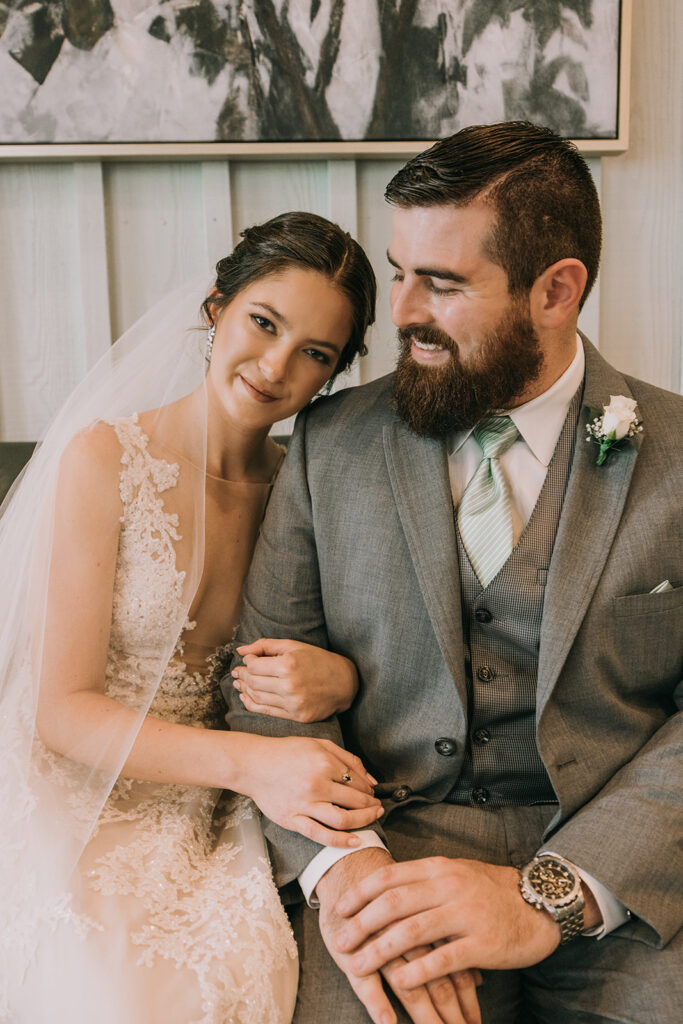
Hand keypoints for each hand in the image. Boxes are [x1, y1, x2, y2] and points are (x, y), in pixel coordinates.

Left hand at [233, 638, 358, 721]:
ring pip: (257, 698)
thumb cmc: (317, 660)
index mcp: (288, 665)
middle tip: (239, 672)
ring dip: (245, 690)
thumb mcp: (293, 646)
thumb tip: (240, 650)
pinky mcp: (297, 717)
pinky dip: (252, 704)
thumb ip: (265, 646)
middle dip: (243, 676)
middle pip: (253, 682)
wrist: (344, 682)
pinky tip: (246, 697)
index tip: (248, 660)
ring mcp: (293, 704)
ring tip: (240, 683)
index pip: (254, 666)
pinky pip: (266, 712)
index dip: (247, 662)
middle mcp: (290, 686)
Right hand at [242, 735, 381, 846]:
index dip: (369, 789)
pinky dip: (341, 841)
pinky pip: (321, 835)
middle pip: (355, 801)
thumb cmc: (287, 752)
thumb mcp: (319, 745)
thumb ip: (348, 758)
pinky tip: (356, 841)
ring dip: (364, 821)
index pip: (358, 781)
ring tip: (373, 819)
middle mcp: (317, 784)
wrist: (254, 765)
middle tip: (377, 808)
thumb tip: (372, 780)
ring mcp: (305, 804)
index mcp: (324, 763)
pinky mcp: (293, 820)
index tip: (372, 793)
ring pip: (343, 819)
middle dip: (371, 805)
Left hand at [334, 856, 562, 988]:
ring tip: (358, 965)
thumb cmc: (492, 890)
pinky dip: (417, 971)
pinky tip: (399, 982)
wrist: (540, 904)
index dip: (360, 892)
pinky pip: (443, 959)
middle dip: (361, 924)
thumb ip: (423, 880)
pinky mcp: (482, 943)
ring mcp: (466, 914)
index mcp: (439, 868)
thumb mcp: (456, 873)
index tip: (339, 908)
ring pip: (412, 931)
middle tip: (340, 941)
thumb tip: (384, 887)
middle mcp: (449, 886)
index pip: (390, 876)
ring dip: (379, 950)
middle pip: (394, 903)